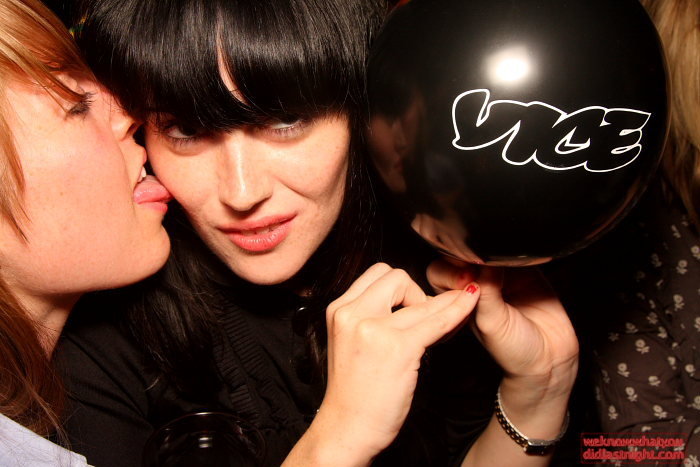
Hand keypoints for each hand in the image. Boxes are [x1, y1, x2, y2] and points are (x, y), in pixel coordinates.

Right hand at [314, 262, 479, 460]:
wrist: (347, 429)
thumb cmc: (353, 393)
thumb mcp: (350, 342)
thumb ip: (369, 317)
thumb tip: (409, 300)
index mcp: (339, 309)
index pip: (377, 274)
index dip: (402, 286)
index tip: (416, 303)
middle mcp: (352, 313)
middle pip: (397, 276)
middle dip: (417, 292)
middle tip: (425, 317)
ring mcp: (373, 329)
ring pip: (421, 300)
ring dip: (446, 303)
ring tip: (461, 306)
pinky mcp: (398, 347)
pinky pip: (436, 321)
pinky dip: (457, 312)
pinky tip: (469, 306)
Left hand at [427, 258, 577, 396]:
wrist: (549, 357)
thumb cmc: (514, 349)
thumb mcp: (492, 323)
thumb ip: (486, 294)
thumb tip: (483, 262)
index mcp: (456, 299)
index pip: (440, 272)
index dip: (449, 271)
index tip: (464, 280)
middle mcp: (474, 284)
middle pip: (459, 256)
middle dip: (466, 259)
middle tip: (479, 272)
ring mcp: (498, 274)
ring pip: (484, 248)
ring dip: (489, 253)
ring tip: (499, 268)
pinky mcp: (523, 269)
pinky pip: (514, 251)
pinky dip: (512, 251)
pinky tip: (516, 263)